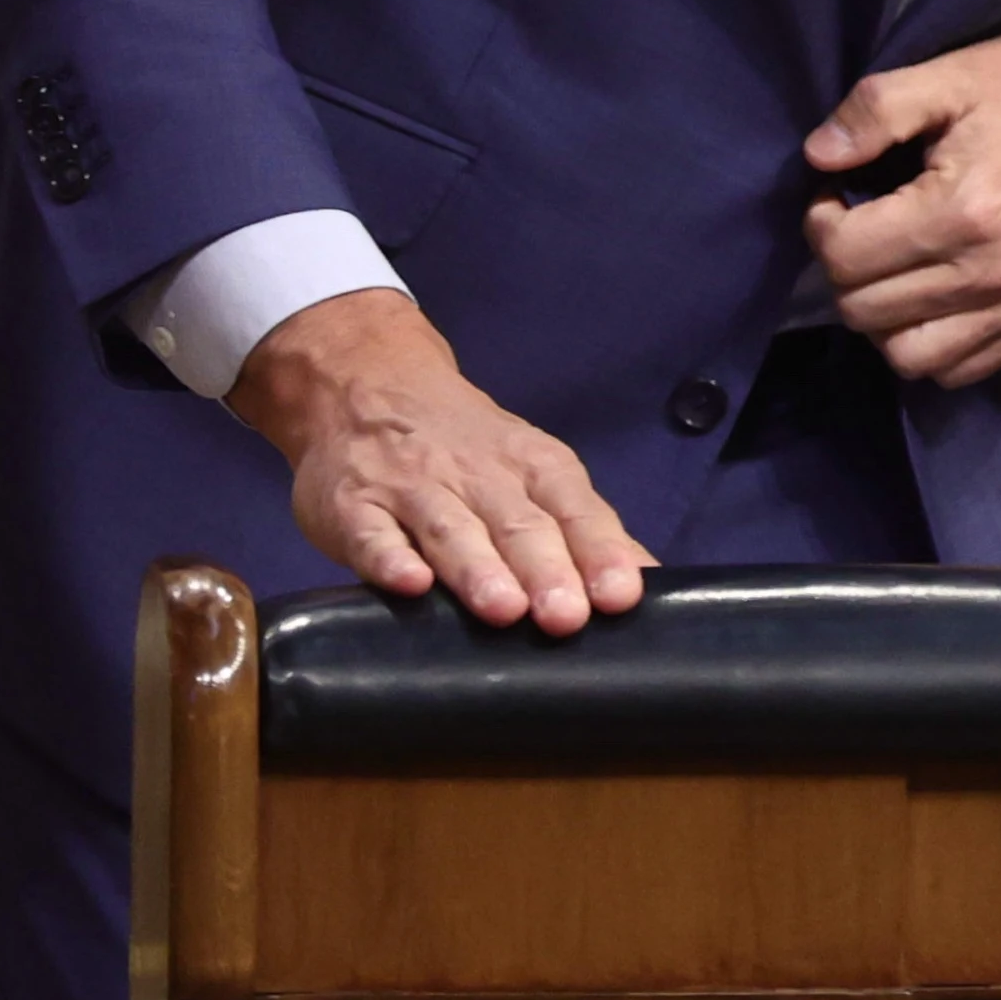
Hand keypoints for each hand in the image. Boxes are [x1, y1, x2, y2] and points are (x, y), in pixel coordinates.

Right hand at [228, 289, 652, 632]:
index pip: (575, 509)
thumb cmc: (469, 448)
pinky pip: (372, 534)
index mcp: (532, 466)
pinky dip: (389, 559)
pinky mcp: (353, 507)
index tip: (620, 596)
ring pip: (450, 529)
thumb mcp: (534, 470)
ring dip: (479, 569)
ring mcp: (411, 488)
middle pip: (517, 525)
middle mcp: (477, 475)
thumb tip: (647, 582)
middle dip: (546, 570)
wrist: (371, 383)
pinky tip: (409, 584)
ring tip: (504, 609)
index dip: (599, 552)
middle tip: (567, 616)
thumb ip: (583, 525)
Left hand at [801, 26, 1000, 386]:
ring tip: (892, 271)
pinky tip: (932, 301)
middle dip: (844, 267)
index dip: (820, 223)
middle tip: (862, 226)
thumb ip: (877, 110)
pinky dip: (931, 347)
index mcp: (960, 210)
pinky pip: (962, 370)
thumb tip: (818, 155)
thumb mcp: (956, 75)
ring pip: (906, 356)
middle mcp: (987, 273)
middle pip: (864, 311)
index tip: (837, 194)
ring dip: (882, 319)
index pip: (844, 256)